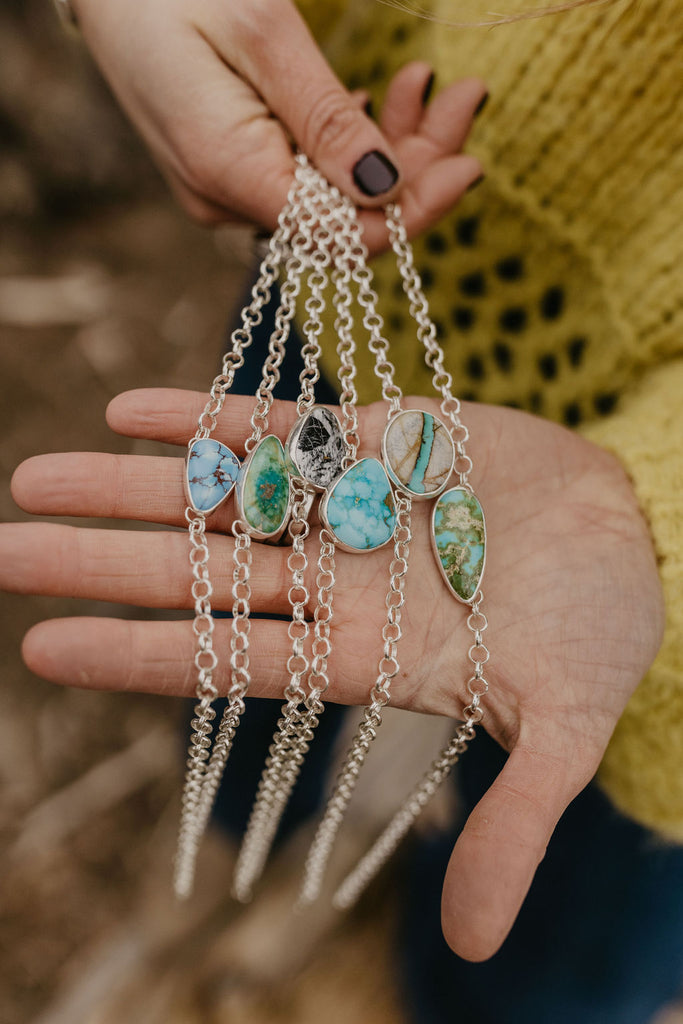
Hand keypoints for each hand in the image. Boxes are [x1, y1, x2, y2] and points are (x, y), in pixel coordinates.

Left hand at [3, 389, 662, 959]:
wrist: (635, 533)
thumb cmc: (600, 630)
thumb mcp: (566, 728)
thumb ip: (516, 826)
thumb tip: (472, 950)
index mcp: (362, 654)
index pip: (226, 659)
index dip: (137, 655)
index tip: (38, 650)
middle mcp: (333, 579)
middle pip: (198, 574)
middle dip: (100, 561)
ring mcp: (346, 506)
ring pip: (221, 495)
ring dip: (129, 484)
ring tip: (34, 475)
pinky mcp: (377, 437)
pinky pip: (279, 422)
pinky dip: (209, 416)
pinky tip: (129, 413)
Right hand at [73, 0, 484, 250]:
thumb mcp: (260, 32)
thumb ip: (325, 120)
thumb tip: (386, 190)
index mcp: (230, 175)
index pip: (341, 234)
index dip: (412, 212)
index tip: (468, 165)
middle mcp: (228, 200)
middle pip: (346, 218)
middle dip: (416, 169)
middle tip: (466, 98)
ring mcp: (229, 189)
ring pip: (333, 196)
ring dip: (392, 150)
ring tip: (430, 83)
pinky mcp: (234, 169)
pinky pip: (309, 175)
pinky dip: (354, 142)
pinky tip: (384, 99)